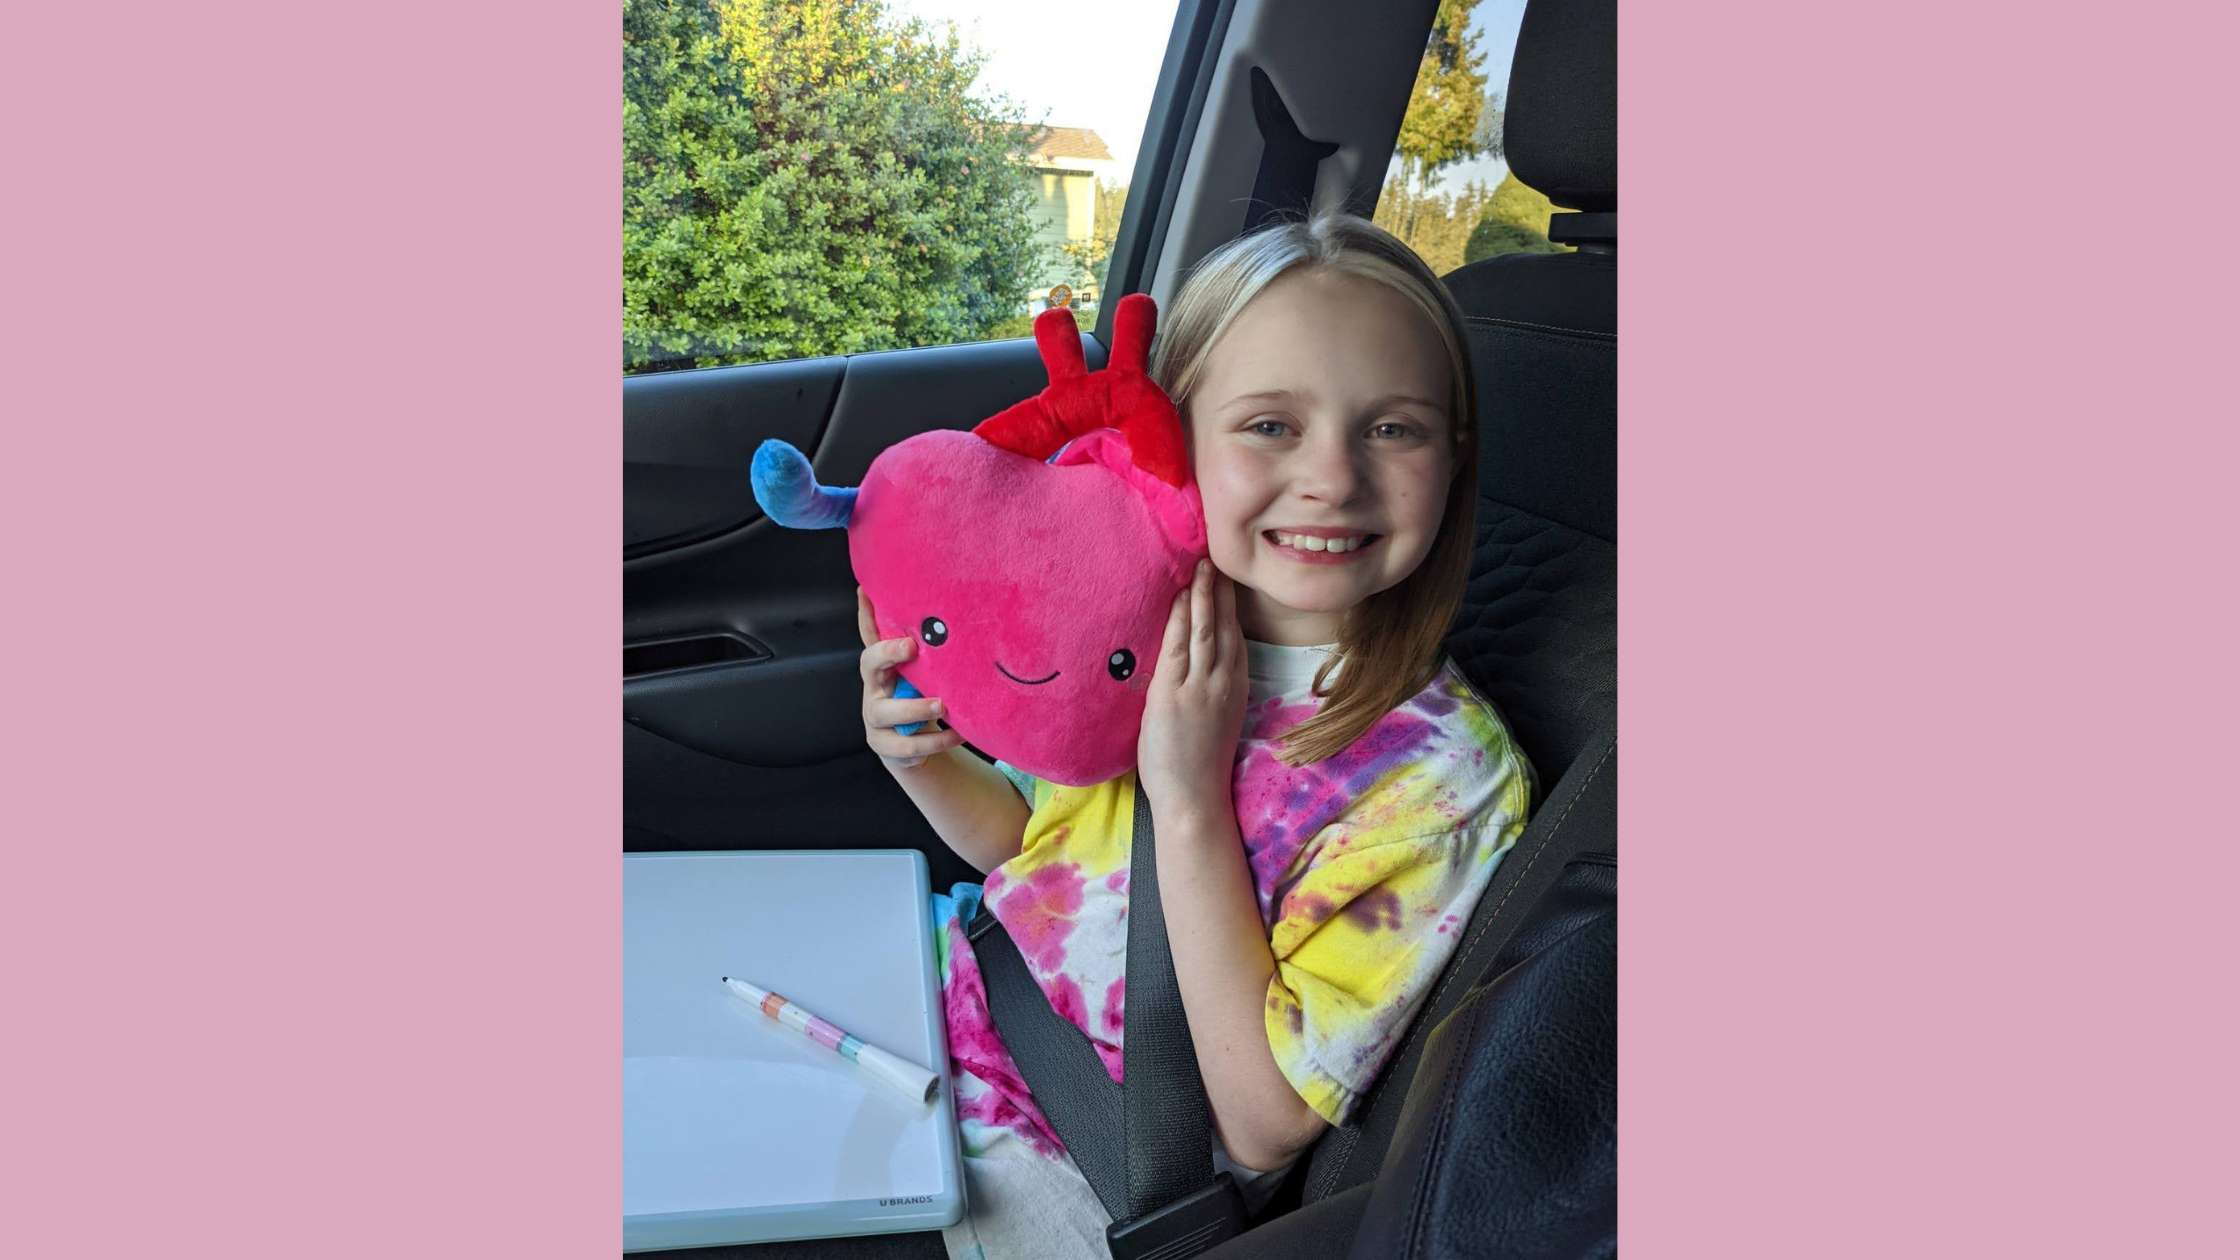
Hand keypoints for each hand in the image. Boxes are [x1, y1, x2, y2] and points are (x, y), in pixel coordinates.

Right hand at [857, 587, 963, 770]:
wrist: (911, 749)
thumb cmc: (918, 701)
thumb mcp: (920, 678)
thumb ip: (928, 657)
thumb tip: (956, 618)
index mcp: (881, 668)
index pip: (870, 636)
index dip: (866, 615)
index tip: (867, 593)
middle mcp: (873, 689)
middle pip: (869, 664)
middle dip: (888, 653)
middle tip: (912, 646)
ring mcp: (875, 719)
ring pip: (888, 712)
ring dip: (917, 708)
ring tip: (943, 706)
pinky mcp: (886, 747)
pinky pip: (909, 746)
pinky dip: (937, 740)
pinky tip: (959, 734)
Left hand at [1137, 560, 1248, 825]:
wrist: (1194, 800)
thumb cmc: (1199, 767)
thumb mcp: (1215, 720)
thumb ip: (1208, 690)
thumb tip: (1195, 667)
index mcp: (1235, 687)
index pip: (1235, 636)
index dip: (1230, 605)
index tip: (1226, 577)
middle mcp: (1223, 682)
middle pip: (1223, 626)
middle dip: (1219, 590)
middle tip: (1216, 556)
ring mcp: (1200, 688)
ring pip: (1204, 630)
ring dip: (1202, 595)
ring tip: (1201, 566)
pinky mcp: (1174, 695)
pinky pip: (1178, 647)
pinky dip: (1180, 619)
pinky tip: (1179, 598)